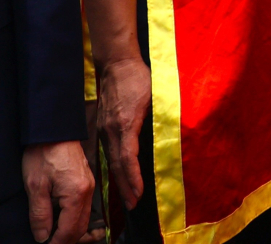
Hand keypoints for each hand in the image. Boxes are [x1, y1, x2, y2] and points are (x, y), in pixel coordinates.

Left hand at [21, 140, 94, 243]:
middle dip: (66, 240)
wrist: (53, 129)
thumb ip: (40, 215)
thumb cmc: (43, 154)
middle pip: (81, 227)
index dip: (56, 243)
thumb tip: (42, 236)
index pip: (69, 230)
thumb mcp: (35, 187)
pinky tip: (59, 219)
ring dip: (70, 230)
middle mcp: (88, 191)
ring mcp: (89, 185)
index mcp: (76, 194)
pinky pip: (84, 207)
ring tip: (52, 235)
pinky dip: (73, 218)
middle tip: (49, 243)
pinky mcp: (86, 180)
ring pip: (84, 218)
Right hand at [94, 56, 151, 208]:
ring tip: (128, 196)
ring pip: (112, 160)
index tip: (138, 193)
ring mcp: (105, 129)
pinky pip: (110, 151)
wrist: (116, 65)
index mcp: (125, 124)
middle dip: (126, 186)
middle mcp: (112, 130)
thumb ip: (157, 116)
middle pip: (118, 164)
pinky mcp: (104, 127)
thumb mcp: (153, 96)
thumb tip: (167, 133)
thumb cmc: (137, 79)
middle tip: (133, 204)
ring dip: (120, 180)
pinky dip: (116, 166)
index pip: (128, 157)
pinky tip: (120, 175)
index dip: (133, 177)